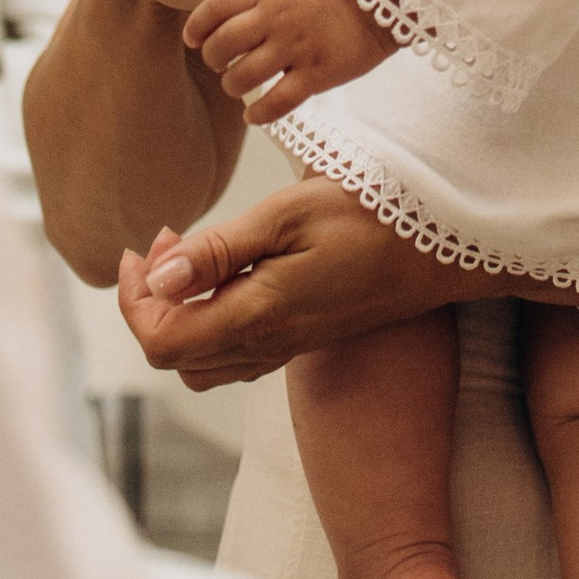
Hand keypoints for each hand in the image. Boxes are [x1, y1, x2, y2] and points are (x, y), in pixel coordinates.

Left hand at [120, 182, 492, 385]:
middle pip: (175, 359)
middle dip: (150, 304)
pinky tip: (230, 275)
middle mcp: (269, 344)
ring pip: (203, 364)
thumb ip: (219, 250)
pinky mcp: (303, 340)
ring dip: (179, 316)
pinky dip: (210, 323)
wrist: (444, 244)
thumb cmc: (372, 216)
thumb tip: (156, 277)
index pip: (162, 340)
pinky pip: (236, 356)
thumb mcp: (289, 214)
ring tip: (192, 254)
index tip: (144, 246)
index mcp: (260, 316)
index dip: (133, 300)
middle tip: (168, 243)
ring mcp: (288, 348)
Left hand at [184, 0, 389, 119]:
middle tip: (218, 63)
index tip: (193, 39)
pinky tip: (254, 114)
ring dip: (232, 85)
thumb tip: (240, 4)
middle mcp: (275, 16)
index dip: (197, 27)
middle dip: (213, 59)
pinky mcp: (317, 74)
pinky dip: (257, 114)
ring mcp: (295, 46)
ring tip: (237, 85)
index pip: (214, 7)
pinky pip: (275, 103)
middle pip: (221, 45)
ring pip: (241, 76)